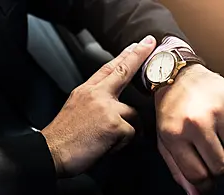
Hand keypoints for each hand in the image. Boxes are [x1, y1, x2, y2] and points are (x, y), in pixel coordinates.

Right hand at [42, 35, 156, 176]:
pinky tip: (107, 145)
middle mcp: (96, 95)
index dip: (123, 56)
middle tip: (148, 43)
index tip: (134, 45)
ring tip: (108, 138)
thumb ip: (94, 100)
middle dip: (137, 55)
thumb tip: (111, 101)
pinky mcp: (114, 124)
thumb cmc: (64, 134)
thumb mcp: (76, 108)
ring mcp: (106, 108)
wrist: (52, 152)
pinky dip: (122, 142)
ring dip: (125, 128)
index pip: (107, 68)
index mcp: (86, 91)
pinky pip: (130, 132)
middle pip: (122, 71)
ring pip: (132, 113)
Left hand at [155, 64, 223, 193]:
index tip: (203, 176)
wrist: (177, 76)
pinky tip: (219, 128)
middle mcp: (195, 123)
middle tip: (206, 152)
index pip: (197, 176)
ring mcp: (217, 112)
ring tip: (212, 138)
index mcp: (174, 133)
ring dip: (223, 151)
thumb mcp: (163, 138)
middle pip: (219, 167)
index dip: (202, 182)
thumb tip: (195, 193)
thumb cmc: (168, 109)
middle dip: (213, 166)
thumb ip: (177, 167)